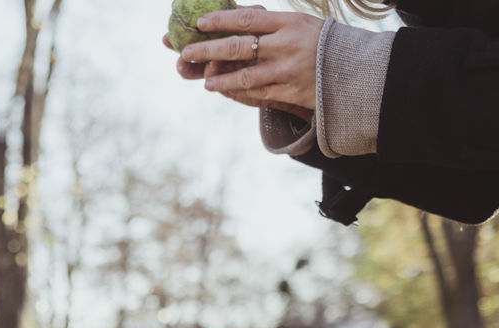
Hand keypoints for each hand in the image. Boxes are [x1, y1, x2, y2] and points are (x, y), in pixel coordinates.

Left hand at [178, 7, 322, 116]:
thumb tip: (235, 19)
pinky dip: (236, 91)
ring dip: (219, 78)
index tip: (200, 23)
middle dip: (207, 50)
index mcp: (289, 22)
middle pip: (237, 47)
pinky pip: (255, 93)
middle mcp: (286, 45)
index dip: (220, 20)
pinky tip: (224, 90)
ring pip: (242, 75)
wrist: (356, 70)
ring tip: (204, 80)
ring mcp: (286, 70)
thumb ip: (270, 24)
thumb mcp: (301, 24)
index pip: (247, 18)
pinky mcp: (289, 92)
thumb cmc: (323, 43)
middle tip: (186, 53)